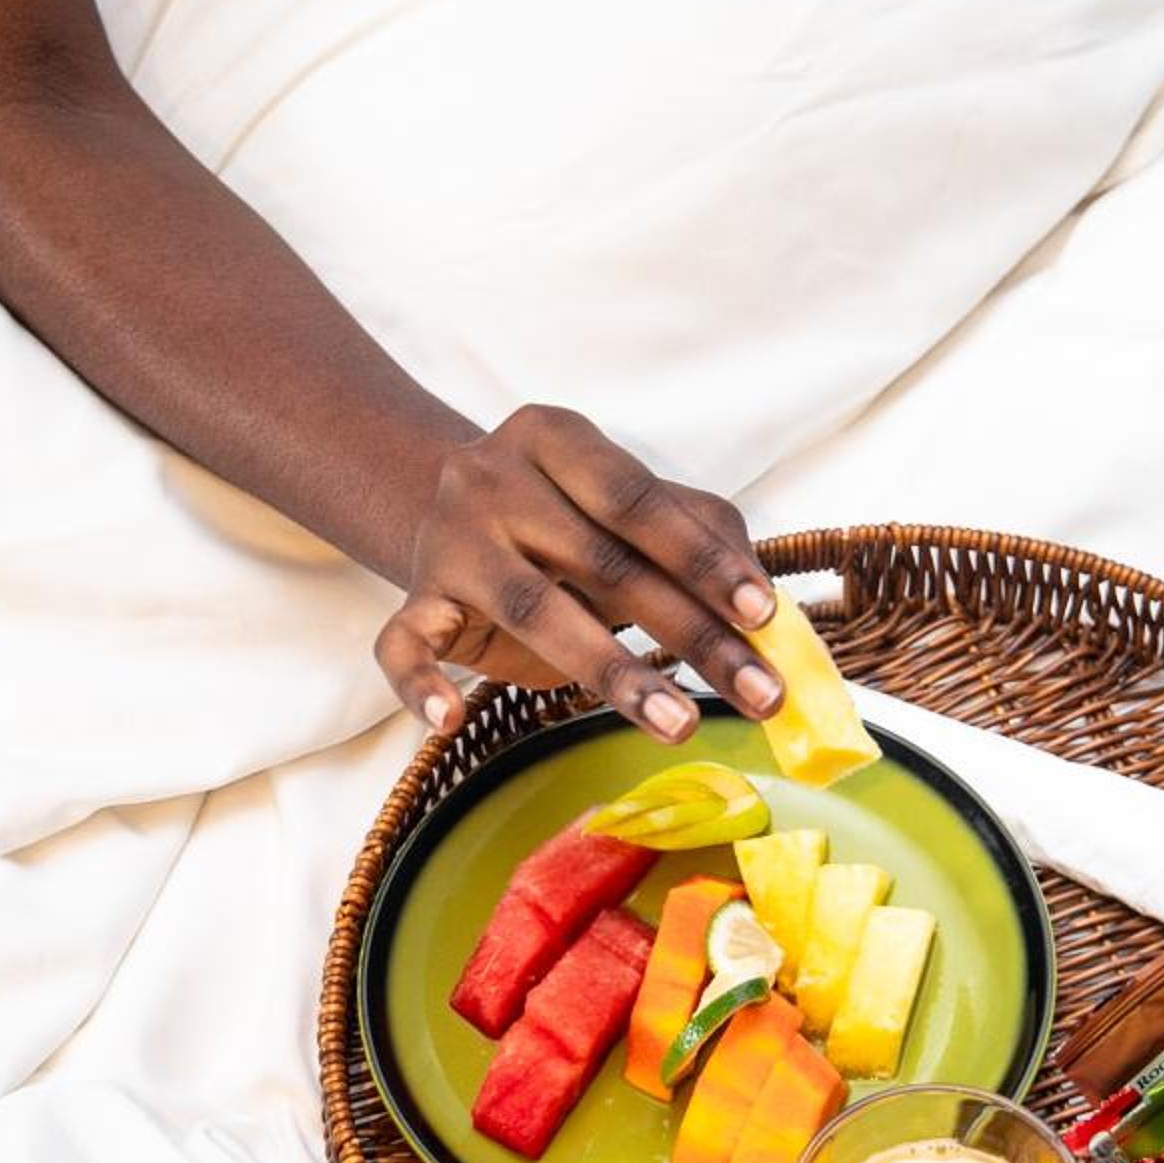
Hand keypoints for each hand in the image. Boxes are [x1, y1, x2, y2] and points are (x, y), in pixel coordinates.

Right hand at [372, 406, 781, 742]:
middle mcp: (493, 479)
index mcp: (554, 438)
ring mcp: (448, 541)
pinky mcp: (414, 600)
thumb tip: (760, 596)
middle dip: (689, 633)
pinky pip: (402, 646)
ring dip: (612, 672)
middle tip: (755, 692)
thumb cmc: (561, 514)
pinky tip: (449, 718)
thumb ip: (697, 529)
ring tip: (678, 724)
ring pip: (530, 610)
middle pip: (601, 562)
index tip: (762, 614)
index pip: (637, 499)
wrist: (448, 506)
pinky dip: (420, 684)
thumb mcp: (627, 503)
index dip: (702, 558)